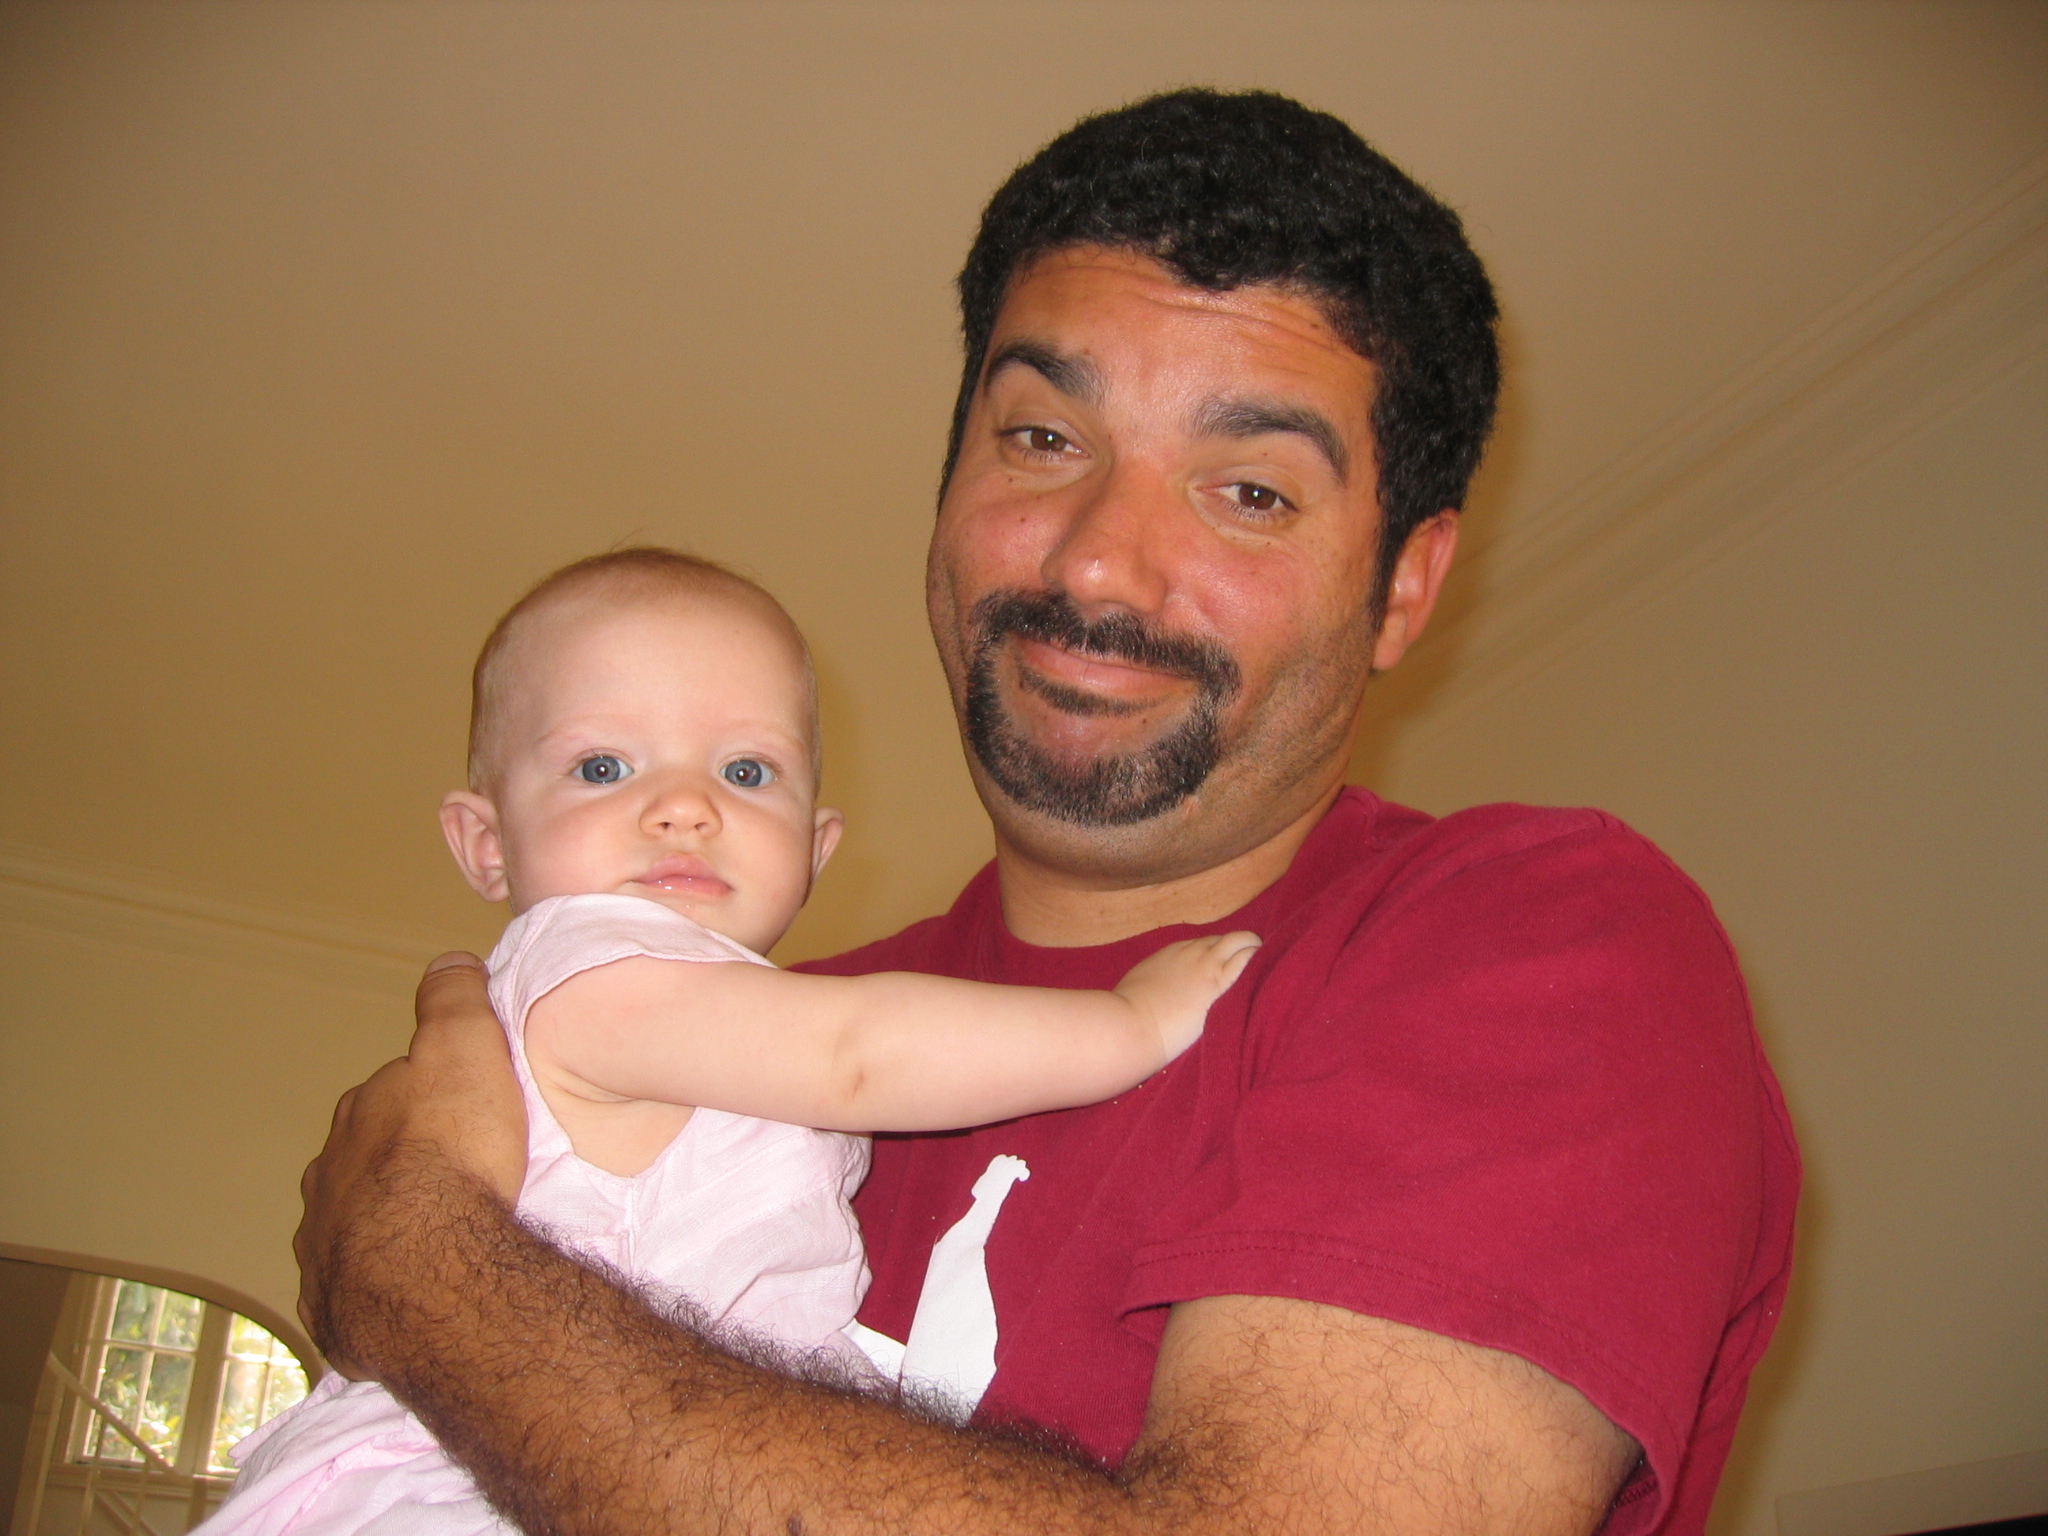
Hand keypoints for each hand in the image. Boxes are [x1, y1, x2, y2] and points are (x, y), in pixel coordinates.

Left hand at [295, 952, 526, 1376]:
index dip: (425, 1101)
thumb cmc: (449, 1154)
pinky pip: (359, 1288)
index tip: (462, 1113)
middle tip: (456, 1181)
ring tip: (444, 1242)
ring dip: (389, 1229)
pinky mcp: (333, 1308)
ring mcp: (323, 1247)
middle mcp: (327, 1178)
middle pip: (365, 1164)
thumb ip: (453, 1000)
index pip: (387, 1097)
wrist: (426, 1268)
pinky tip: (420, 1290)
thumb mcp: (464, 1049)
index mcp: (356, 1117)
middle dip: (399, 1168)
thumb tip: (448, 961)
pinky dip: (384, 1285)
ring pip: (357, 1227)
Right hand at [1113, 931, 1260, 1061]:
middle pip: (1225, 939)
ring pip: (1240, 941)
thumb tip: (1159, 993)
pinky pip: (1247, 960)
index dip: (1218, 954)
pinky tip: (1270, 967)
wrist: (1131, 1025)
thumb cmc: (1128, 1013)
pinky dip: (1258, 959)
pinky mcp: (1219, 983)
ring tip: (1267, 961)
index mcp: (1173, 952)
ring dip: (1253, 948)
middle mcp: (1192, 952)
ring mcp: (1207, 965)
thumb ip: (1156, 983)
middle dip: (1239, 948)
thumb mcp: (1140, 986)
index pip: (1205, 944)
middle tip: (1251, 961)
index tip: (1225, 965)